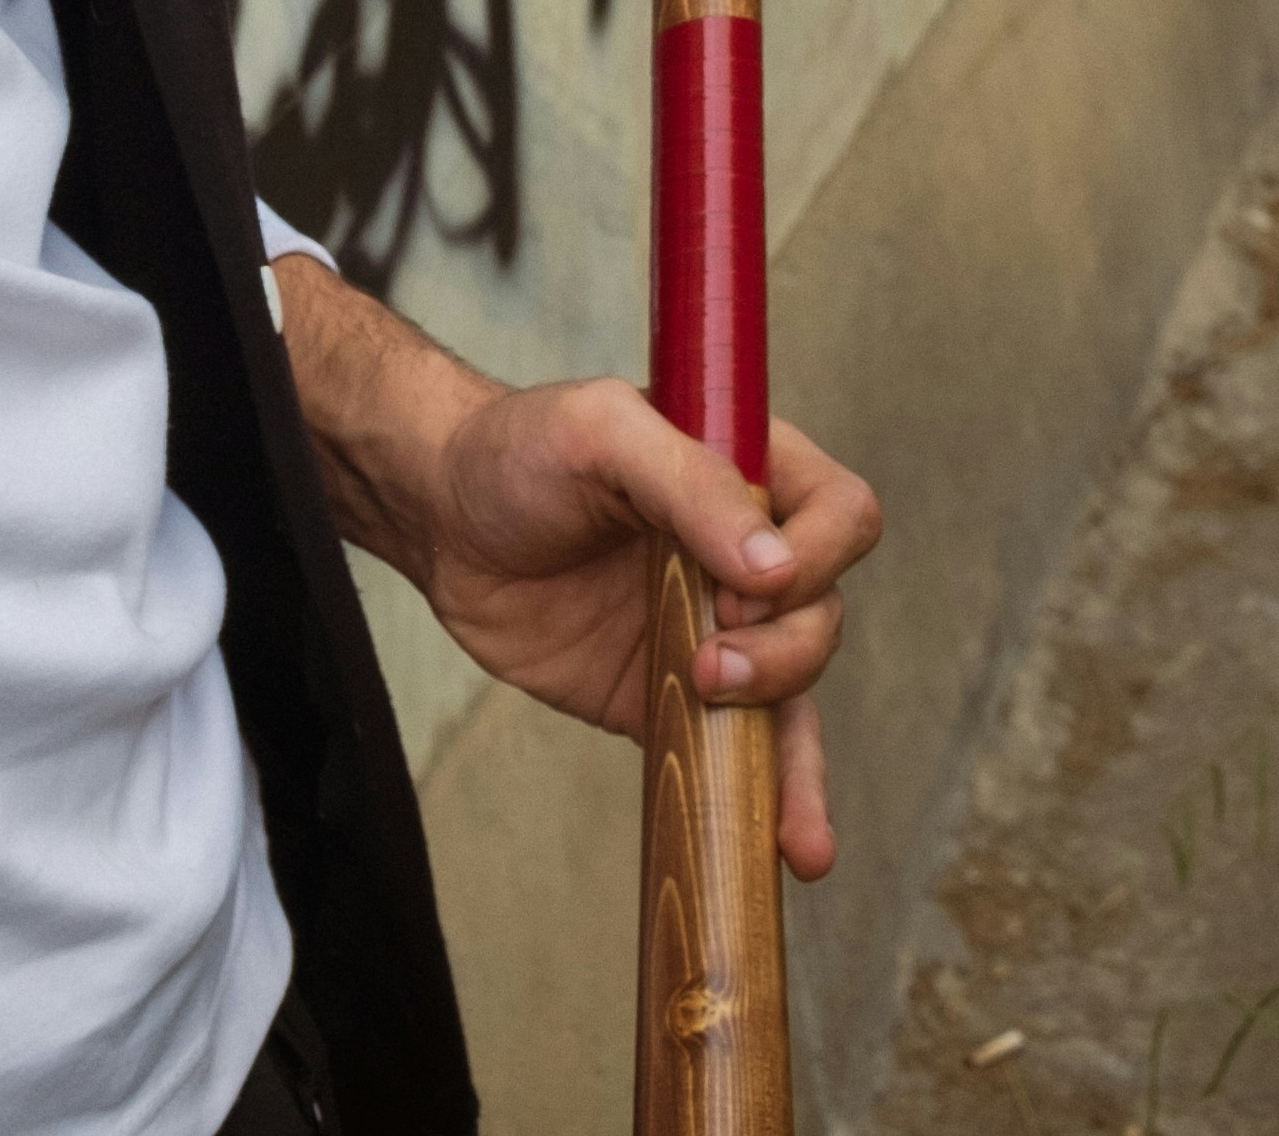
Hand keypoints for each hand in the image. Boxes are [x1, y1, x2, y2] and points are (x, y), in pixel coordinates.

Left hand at [272, 261, 881, 879]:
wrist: (438, 517)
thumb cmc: (517, 449)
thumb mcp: (599, 430)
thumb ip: (687, 482)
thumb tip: (772, 570)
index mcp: (747, 472)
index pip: (839, 515)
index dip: (814, 557)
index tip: (745, 583)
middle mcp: (744, 554)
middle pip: (823, 613)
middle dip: (784, 650)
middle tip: (707, 660)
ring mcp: (715, 630)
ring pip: (799, 691)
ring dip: (795, 745)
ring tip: (761, 779)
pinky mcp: (676, 697)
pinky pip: (745, 751)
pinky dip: (780, 798)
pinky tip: (799, 847)